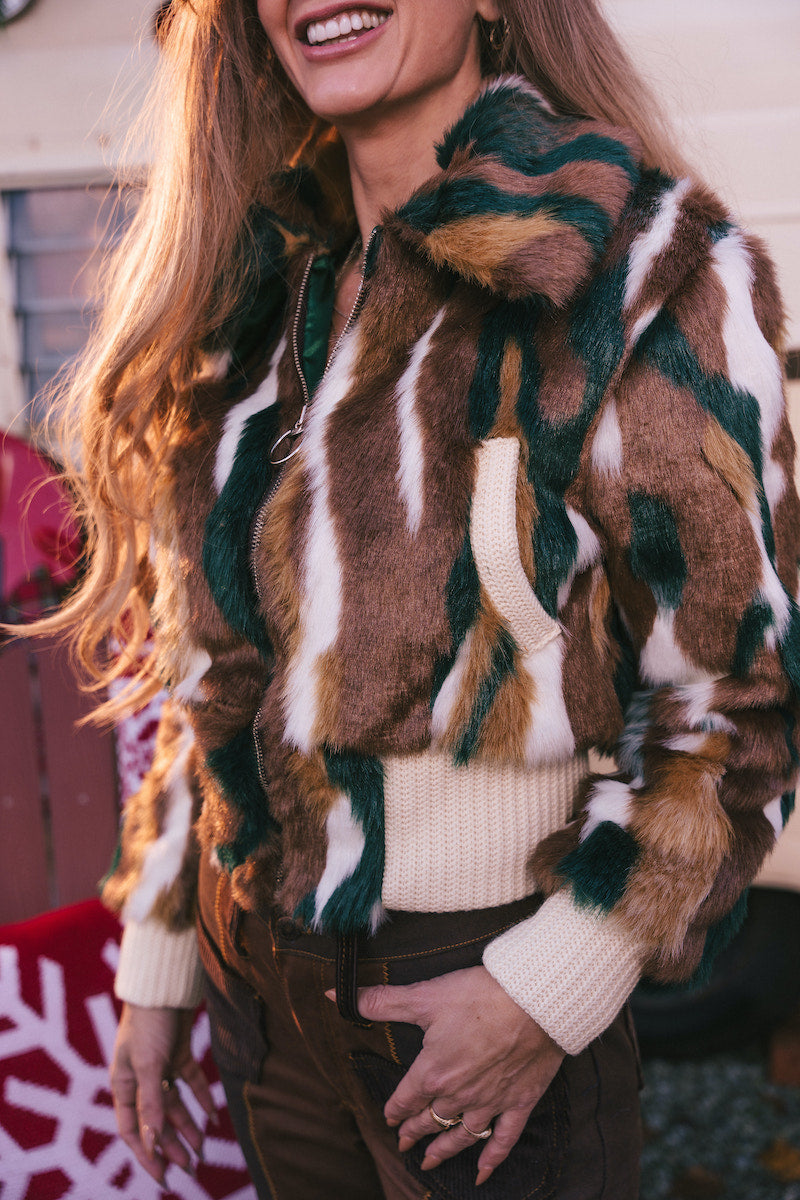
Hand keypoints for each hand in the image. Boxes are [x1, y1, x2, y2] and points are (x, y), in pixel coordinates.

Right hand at [110, 1002, 216, 1184]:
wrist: (164, 984)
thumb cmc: (148, 1022)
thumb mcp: (148, 1065)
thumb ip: (151, 1103)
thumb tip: (153, 1141)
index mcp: (124, 1084)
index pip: (132, 1128)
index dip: (146, 1153)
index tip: (163, 1176)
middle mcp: (141, 1078)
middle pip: (156, 1120)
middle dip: (172, 1145)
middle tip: (190, 1169)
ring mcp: (161, 1066)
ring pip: (175, 1104)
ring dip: (188, 1126)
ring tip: (203, 1150)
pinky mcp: (179, 1053)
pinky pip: (191, 1083)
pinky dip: (202, 1099)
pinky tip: (214, 1116)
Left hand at [354, 966, 563, 1186]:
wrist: (533, 1001)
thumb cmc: (479, 995)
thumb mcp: (424, 995)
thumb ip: (380, 1001)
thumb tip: (334, 995)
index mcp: (433, 1072)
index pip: (406, 1098)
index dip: (395, 1109)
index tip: (389, 1118)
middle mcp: (459, 1095)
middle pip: (430, 1120)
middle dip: (414, 1131)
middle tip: (403, 1143)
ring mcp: (490, 1102)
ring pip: (461, 1136)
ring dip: (443, 1150)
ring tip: (429, 1161)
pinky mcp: (518, 1102)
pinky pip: (503, 1139)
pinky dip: (492, 1159)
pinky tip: (482, 1173)